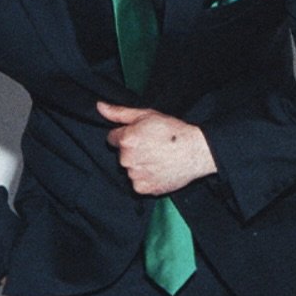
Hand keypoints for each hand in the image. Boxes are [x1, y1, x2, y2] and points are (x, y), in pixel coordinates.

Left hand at [97, 101, 216, 195]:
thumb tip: (99, 106)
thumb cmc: (173, 131)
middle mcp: (127, 159)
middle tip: (152, 147)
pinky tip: (159, 170)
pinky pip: (138, 184)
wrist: (195, 151)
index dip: (127, 136)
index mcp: (126, 140)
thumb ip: (119, 113)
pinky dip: (146, 179)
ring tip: (158, 159)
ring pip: (130, 170)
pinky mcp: (143, 188)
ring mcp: (135, 175)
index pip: (113, 138)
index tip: (141, 137)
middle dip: (133, 151)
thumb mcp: (147, 115)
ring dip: (139, 166)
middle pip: (122, 155)